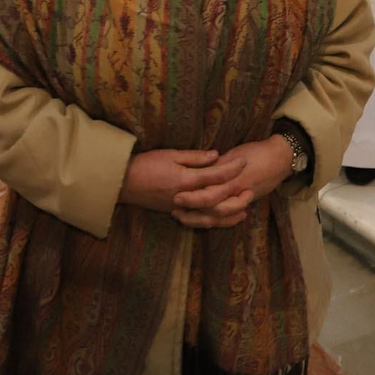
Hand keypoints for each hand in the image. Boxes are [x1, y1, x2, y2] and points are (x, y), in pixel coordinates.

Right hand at [118, 149, 245, 213]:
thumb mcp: (170, 154)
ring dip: (230, 213)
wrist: (124, 182)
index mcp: (186, 179)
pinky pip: (201, 220)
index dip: (231, 168)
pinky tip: (224, 218)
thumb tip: (217, 156)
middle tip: (251, 189)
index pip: (216, 175)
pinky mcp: (177, 213)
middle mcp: (187, 197)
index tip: (244, 161)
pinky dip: (215, 221)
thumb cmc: (146, 164)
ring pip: (212, 216)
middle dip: (237, 195)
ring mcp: (182, 208)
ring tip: (245, 208)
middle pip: (218, 200)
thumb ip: (195, 157)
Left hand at [169, 137, 292, 229]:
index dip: (192, 197)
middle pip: (212, 207)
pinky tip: (204, 220)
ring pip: (219, 215)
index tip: (176, 196)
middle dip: (193, 210)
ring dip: (200, 219)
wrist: (281, 158)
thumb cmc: (257, 152)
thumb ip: (217, 163)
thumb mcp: (234, 153)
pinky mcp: (246, 201)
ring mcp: (241, 198)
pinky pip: (228, 215)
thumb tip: (199, 169)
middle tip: (175, 210)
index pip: (208, 191)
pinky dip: (216, 220)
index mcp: (231, 177)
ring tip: (183, 216)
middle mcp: (235, 191)